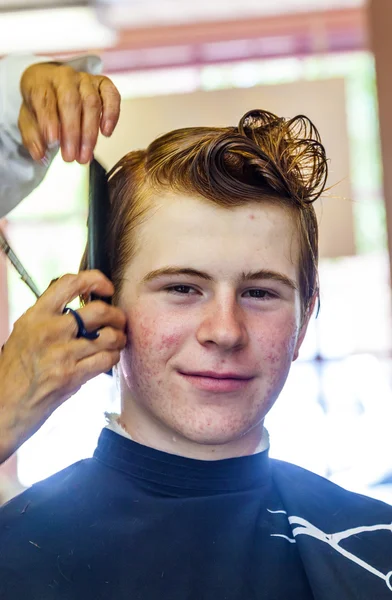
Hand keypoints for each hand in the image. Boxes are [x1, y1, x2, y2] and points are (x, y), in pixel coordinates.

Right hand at [0, 271, 126, 463]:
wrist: (4, 406)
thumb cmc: (15, 371)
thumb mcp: (25, 333)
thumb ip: (50, 318)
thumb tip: (83, 308)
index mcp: (36, 316)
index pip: (70, 283)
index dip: (95, 280)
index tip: (106, 288)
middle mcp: (49, 330)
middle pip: (99, 310)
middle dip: (117, 315)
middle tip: (119, 321)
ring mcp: (61, 353)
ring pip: (108, 336)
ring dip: (119, 338)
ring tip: (118, 341)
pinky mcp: (71, 375)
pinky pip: (106, 359)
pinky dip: (113, 357)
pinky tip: (109, 358)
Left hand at [19, 62, 120, 163]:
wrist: (53, 88)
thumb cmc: (41, 105)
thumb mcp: (28, 120)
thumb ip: (32, 136)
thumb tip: (40, 154)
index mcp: (40, 82)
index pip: (44, 98)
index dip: (49, 121)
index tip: (53, 142)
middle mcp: (64, 77)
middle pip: (70, 101)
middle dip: (72, 132)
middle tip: (70, 156)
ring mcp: (85, 79)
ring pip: (92, 102)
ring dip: (90, 132)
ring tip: (86, 155)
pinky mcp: (102, 84)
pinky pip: (111, 95)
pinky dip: (111, 114)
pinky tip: (106, 132)